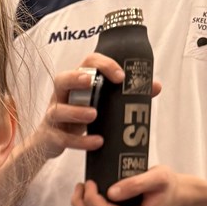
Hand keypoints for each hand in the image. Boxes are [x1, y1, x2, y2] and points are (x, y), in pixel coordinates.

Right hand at [34, 52, 160, 160]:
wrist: (51, 142)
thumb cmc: (78, 117)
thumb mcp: (99, 104)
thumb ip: (125, 95)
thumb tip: (155, 86)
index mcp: (76, 83)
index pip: (87, 63)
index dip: (103, 65)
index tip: (121, 76)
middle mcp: (61, 96)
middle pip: (62, 79)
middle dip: (75, 78)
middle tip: (91, 82)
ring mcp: (54, 116)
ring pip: (59, 110)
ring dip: (76, 111)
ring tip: (94, 115)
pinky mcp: (51, 136)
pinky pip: (64, 138)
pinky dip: (81, 141)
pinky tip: (96, 142)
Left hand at [71, 166, 184, 205]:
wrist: (174, 198)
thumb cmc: (167, 186)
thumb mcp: (158, 177)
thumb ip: (136, 184)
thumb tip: (111, 192)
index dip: (90, 197)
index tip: (90, 181)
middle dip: (80, 202)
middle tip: (82, 183)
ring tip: (83, 187)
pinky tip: (89, 194)